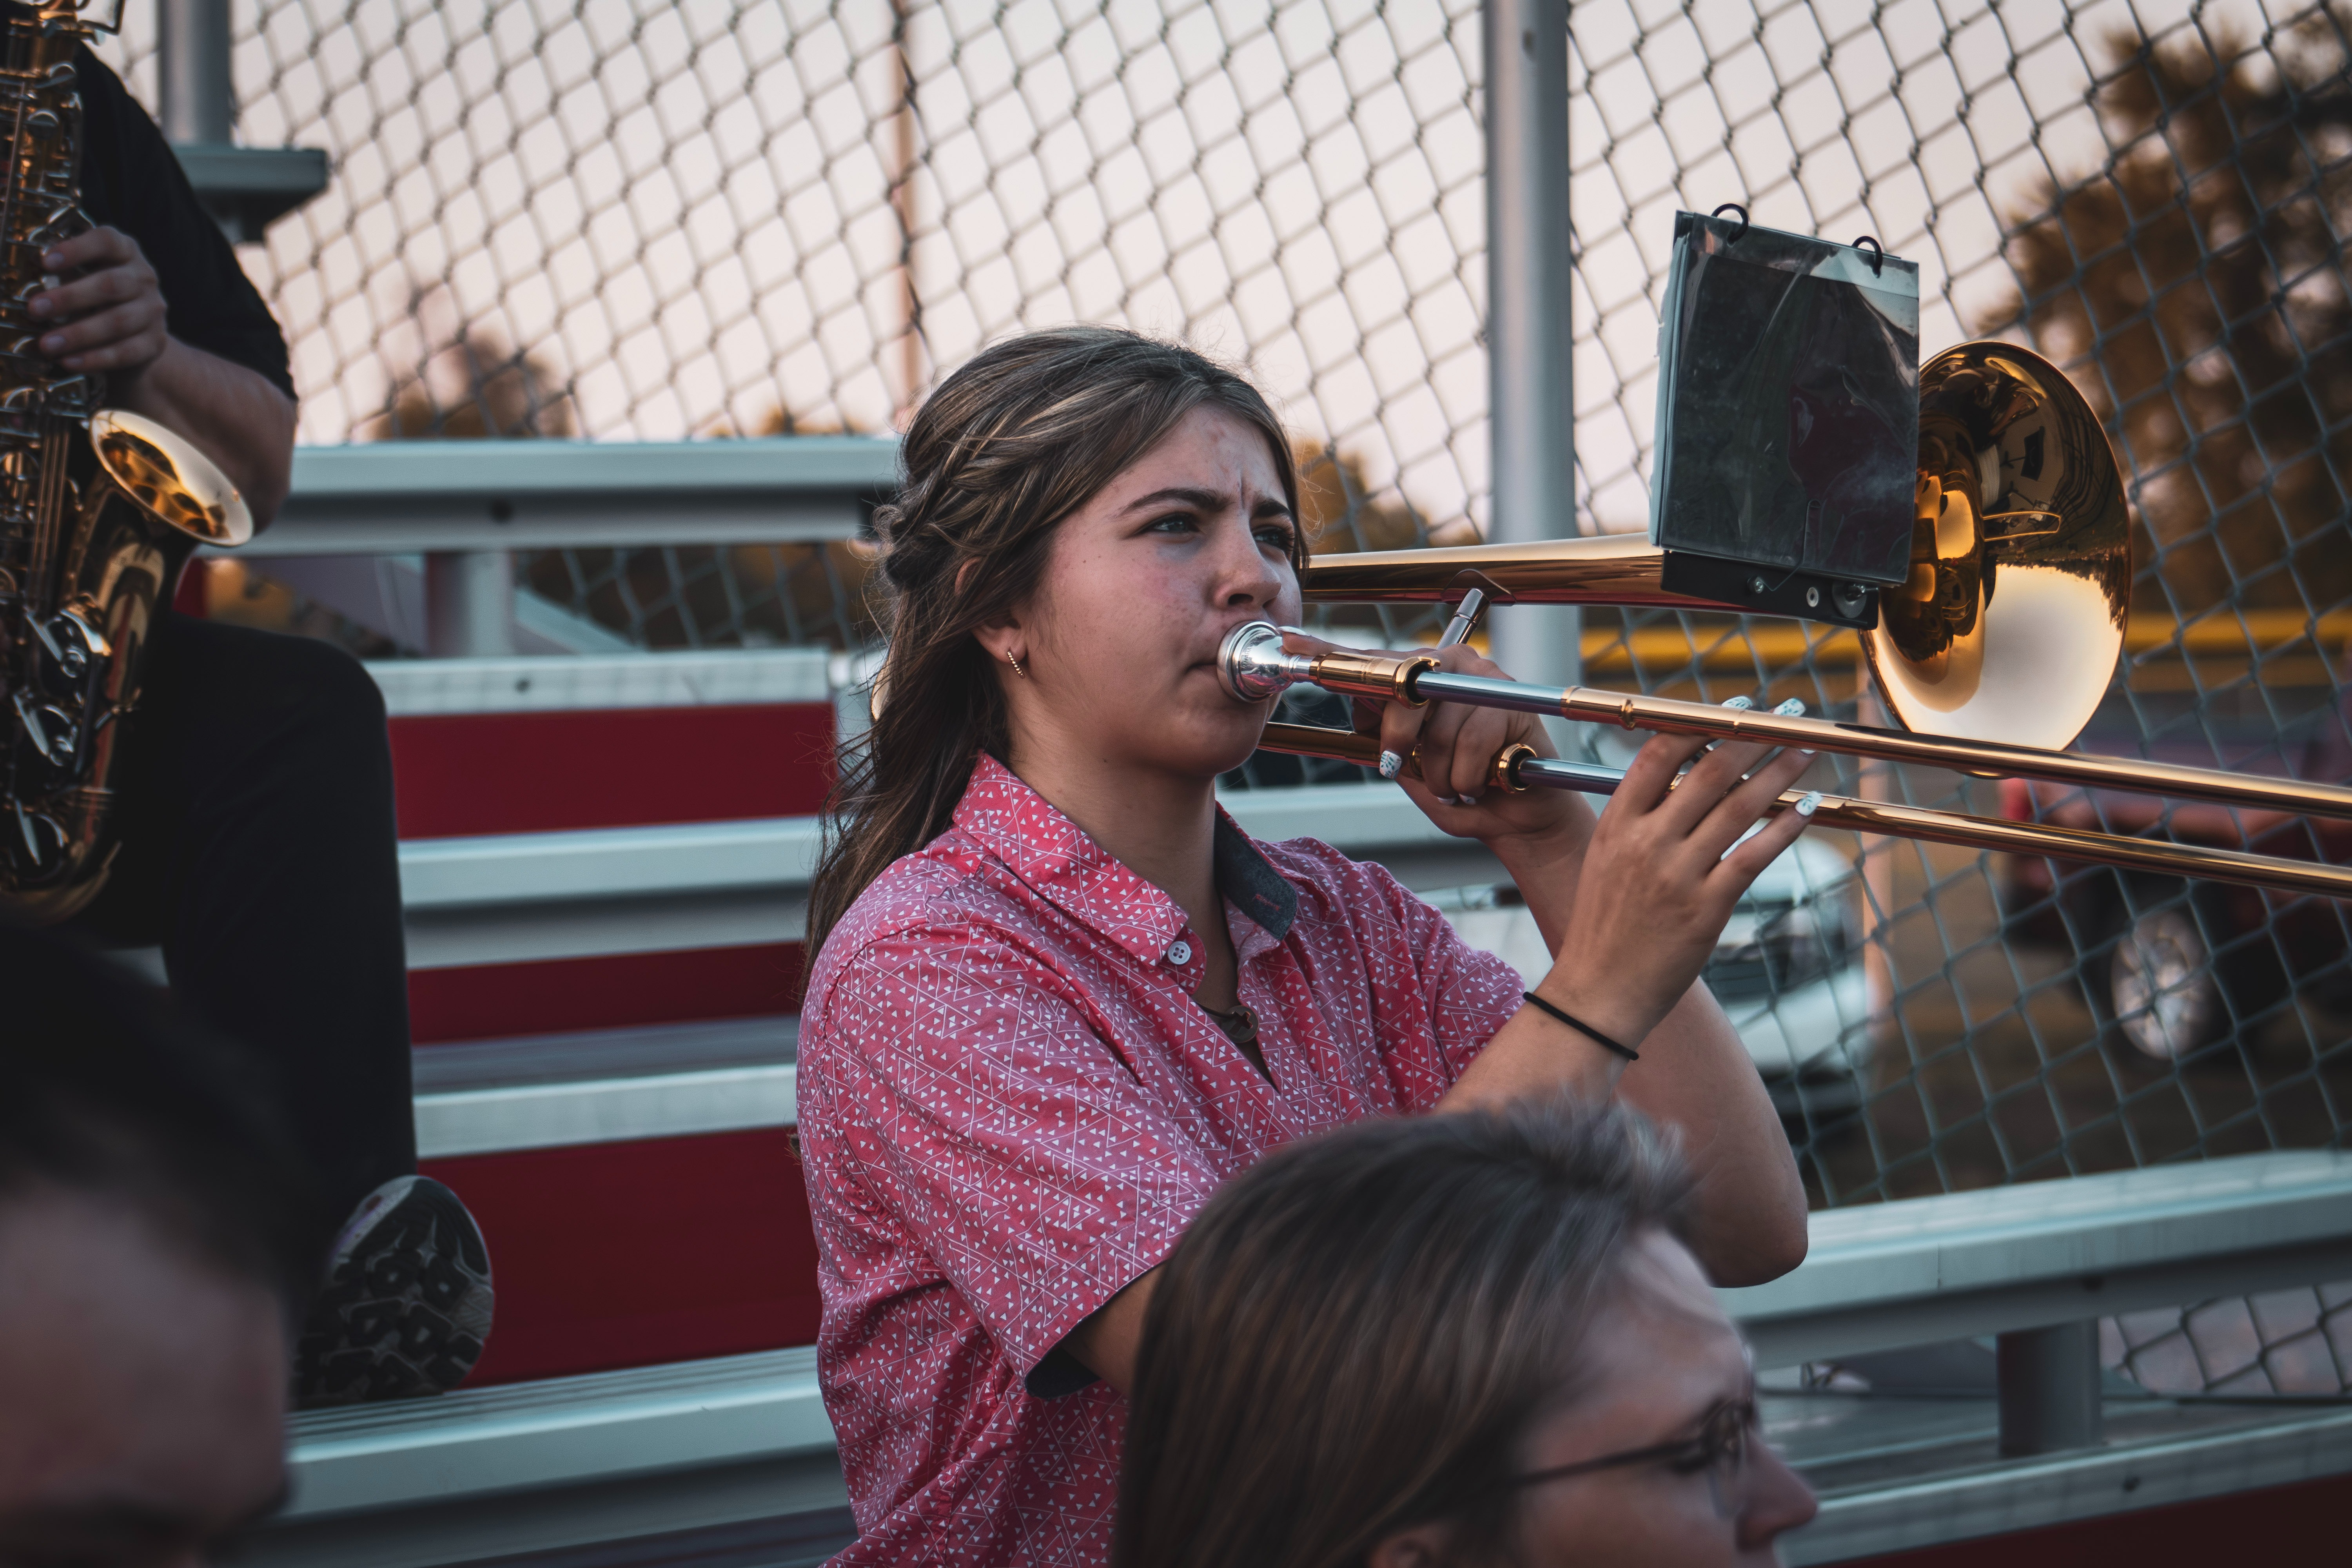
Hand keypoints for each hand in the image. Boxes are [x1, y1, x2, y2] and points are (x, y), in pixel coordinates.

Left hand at [30, 228, 168, 376]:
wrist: (133, 332)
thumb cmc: (95, 295)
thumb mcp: (81, 274)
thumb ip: (60, 272)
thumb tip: (22, 281)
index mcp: (124, 251)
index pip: (107, 241)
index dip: (76, 249)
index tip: (45, 262)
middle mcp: (144, 278)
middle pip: (112, 285)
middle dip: (69, 298)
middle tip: (35, 309)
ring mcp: (152, 311)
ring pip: (118, 322)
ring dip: (79, 334)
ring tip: (47, 345)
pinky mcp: (155, 342)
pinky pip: (126, 352)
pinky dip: (95, 359)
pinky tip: (68, 361)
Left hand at [1275, 629, 1591, 848]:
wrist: (1516, 816)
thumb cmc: (1460, 787)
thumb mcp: (1410, 763)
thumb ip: (1383, 732)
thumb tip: (1354, 701)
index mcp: (1421, 673)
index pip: (1371, 659)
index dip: (1327, 652)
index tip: (1288, 642)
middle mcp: (1451, 662)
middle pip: (1401, 692)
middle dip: (1397, 742)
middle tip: (1404, 768)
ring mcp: (1484, 677)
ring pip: (1436, 731)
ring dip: (1441, 775)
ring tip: (1456, 783)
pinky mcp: (1511, 701)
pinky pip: (1471, 747)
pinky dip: (1467, 778)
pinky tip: (1482, 782)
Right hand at [1530, 730, 1816, 1045]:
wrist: (1598, 991)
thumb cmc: (1604, 926)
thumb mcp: (1606, 860)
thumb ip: (1640, 819)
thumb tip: (1688, 779)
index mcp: (1616, 825)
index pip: (1660, 755)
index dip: (1702, 724)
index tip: (1736, 708)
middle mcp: (1645, 843)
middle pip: (1709, 772)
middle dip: (1754, 736)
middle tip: (1787, 715)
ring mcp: (1677, 875)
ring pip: (1739, 807)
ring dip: (1780, 772)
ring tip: (1807, 750)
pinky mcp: (1706, 908)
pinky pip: (1754, 856)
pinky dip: (1785, 828)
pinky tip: (1807, 808)